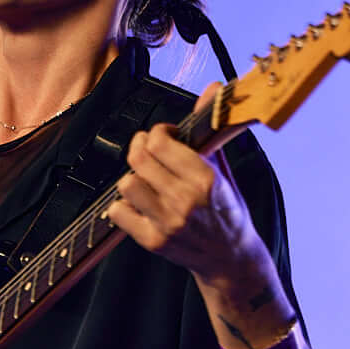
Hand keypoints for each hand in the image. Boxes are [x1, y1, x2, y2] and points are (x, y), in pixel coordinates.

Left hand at [105, 82, 263, 282]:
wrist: (231, 259)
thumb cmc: (228, 212)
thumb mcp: (224, 170)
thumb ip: (210, 130)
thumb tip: (213, 89)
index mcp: (206, 179)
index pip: (160, 142)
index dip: (156, 134)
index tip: (164, 137)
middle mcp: (185, 201)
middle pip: (138, 159)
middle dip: (141, 149)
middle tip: (149, 153)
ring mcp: (167, 223)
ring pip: (127, 183)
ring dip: (134, 178)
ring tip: (148, 181)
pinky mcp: (153, 241)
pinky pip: (118, 211)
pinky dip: (123, 205)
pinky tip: (140, 204)